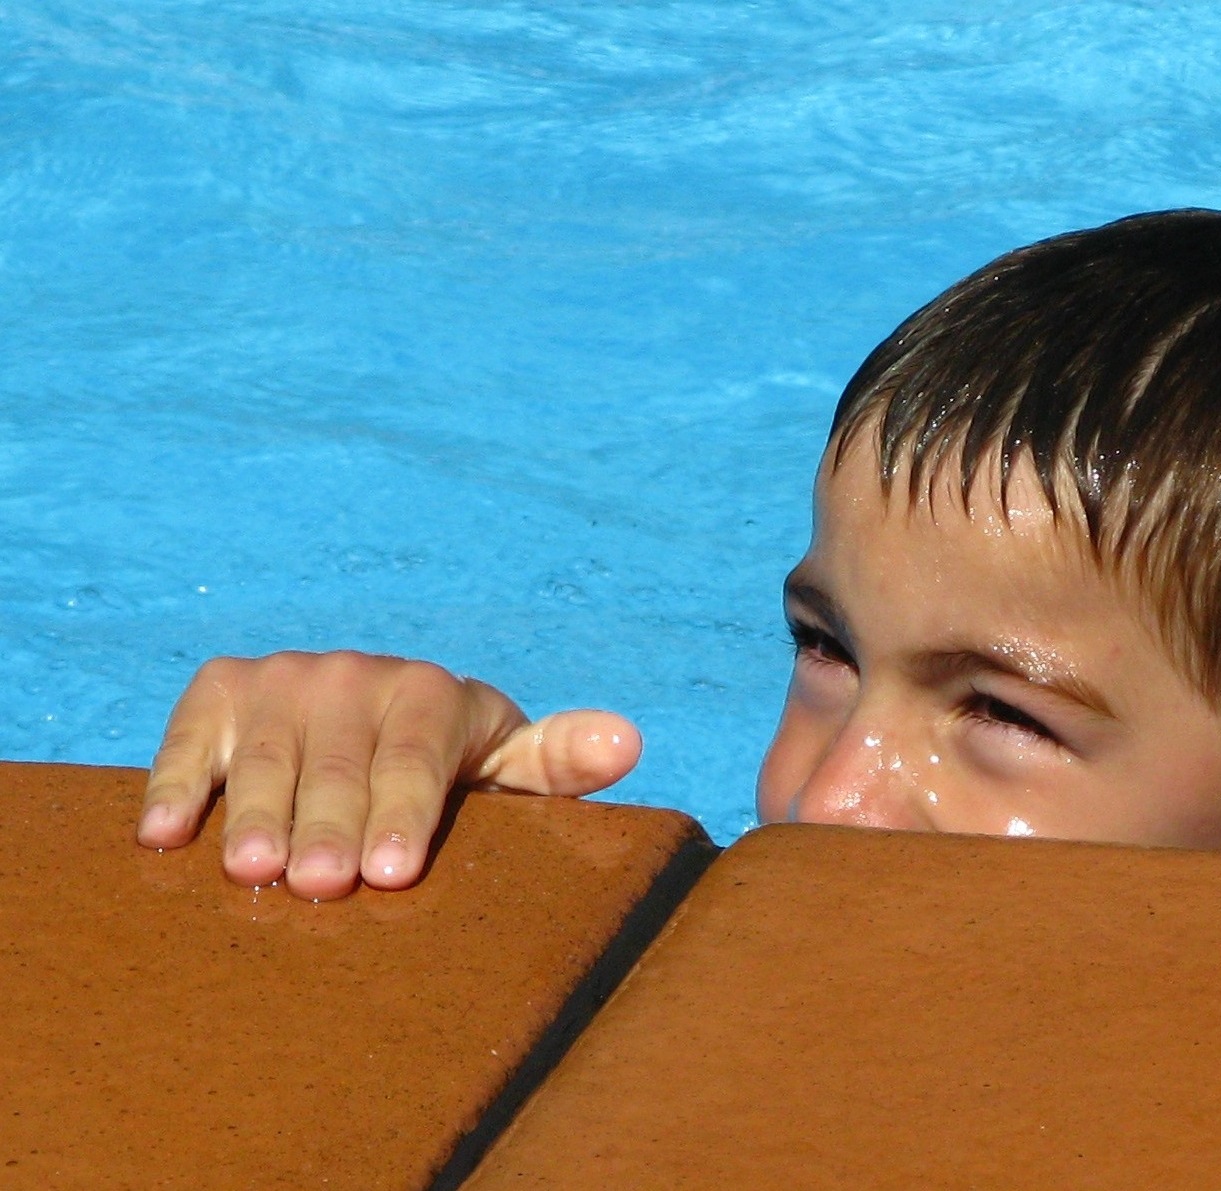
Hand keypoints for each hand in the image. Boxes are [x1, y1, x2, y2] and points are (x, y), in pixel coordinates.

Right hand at [137, 651, 640, 899]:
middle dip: (330, 826)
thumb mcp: (509, 766)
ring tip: (252, 869)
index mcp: (435, 695)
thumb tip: (627, 744)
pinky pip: (191, 737)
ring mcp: (286, 680)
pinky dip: (172, 782)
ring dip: (254, 814)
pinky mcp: (222, 691)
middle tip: (321, 885)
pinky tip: (163, 834)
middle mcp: (357, 676)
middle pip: (338, 764)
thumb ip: (561, 761)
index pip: (417, 758)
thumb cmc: (456, 770)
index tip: (392, 873)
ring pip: (265, 757)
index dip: (404, 813)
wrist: (380, 720)